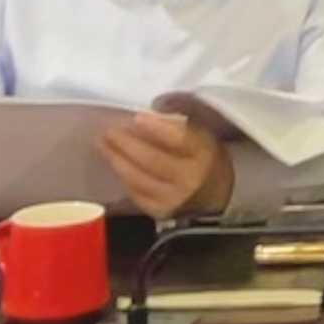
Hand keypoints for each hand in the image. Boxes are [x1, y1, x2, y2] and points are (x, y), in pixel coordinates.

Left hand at [98, 113, 234, 220]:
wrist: (219, 193)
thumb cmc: (205, 157)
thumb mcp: (201, 135)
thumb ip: (178, 124)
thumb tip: (150, 110)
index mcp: (202, 154)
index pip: (177, 139)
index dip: (155, 127)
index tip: (136, 117)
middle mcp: (188, 179)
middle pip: (151, 159)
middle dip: (125, 144)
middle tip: (108, 131)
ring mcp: (173, 199)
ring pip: (138, 178)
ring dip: (117, 160)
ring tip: (103, 145)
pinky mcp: (161, 213)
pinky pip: (136, 194)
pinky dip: (124, 177)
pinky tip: (116, 164)